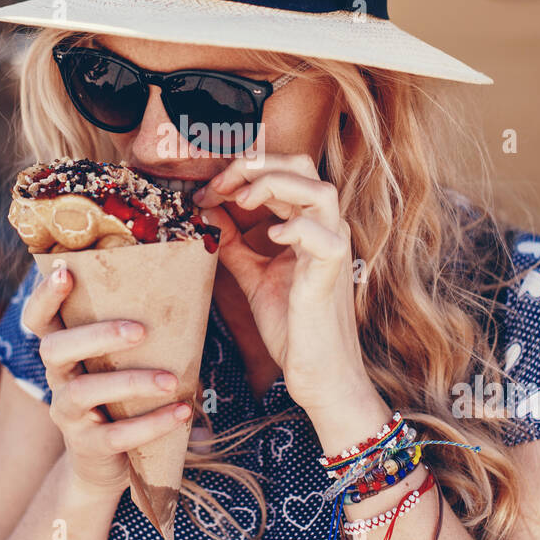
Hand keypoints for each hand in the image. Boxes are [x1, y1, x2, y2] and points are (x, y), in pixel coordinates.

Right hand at [21, 261, 192, 494]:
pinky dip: (152, 423)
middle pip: (55, 349)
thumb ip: (132, 336)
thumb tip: (183, 296)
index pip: (39, 319)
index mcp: (64, 352)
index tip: (64, 271)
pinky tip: (182, 412)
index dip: (44, 296)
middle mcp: (57, 379)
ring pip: (84, 391)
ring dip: (131, 382)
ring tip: (171, 381)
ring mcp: (67, 414)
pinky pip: (117, 435)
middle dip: (96, 335)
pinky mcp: (88, 446)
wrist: (107, 464)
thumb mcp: (118, 364)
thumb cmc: (120, 398)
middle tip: (140, 331)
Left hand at [193, 153, 373, 416]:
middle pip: (302, 166)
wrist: (318, 375)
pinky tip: (271, 237)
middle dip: (256, 164)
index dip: (242, 170)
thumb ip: (234, 244)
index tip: (207, 189)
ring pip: (319, 191)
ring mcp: (332, 250)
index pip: (284, 170)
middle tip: (219, 184)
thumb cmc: (292, 327)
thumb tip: (207, 209)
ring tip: (241, 200)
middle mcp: (325, 229)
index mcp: (308, 225)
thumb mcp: (253, 276)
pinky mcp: (331, 277)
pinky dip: (297, 227)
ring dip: (275, 185)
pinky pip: (324, 238)